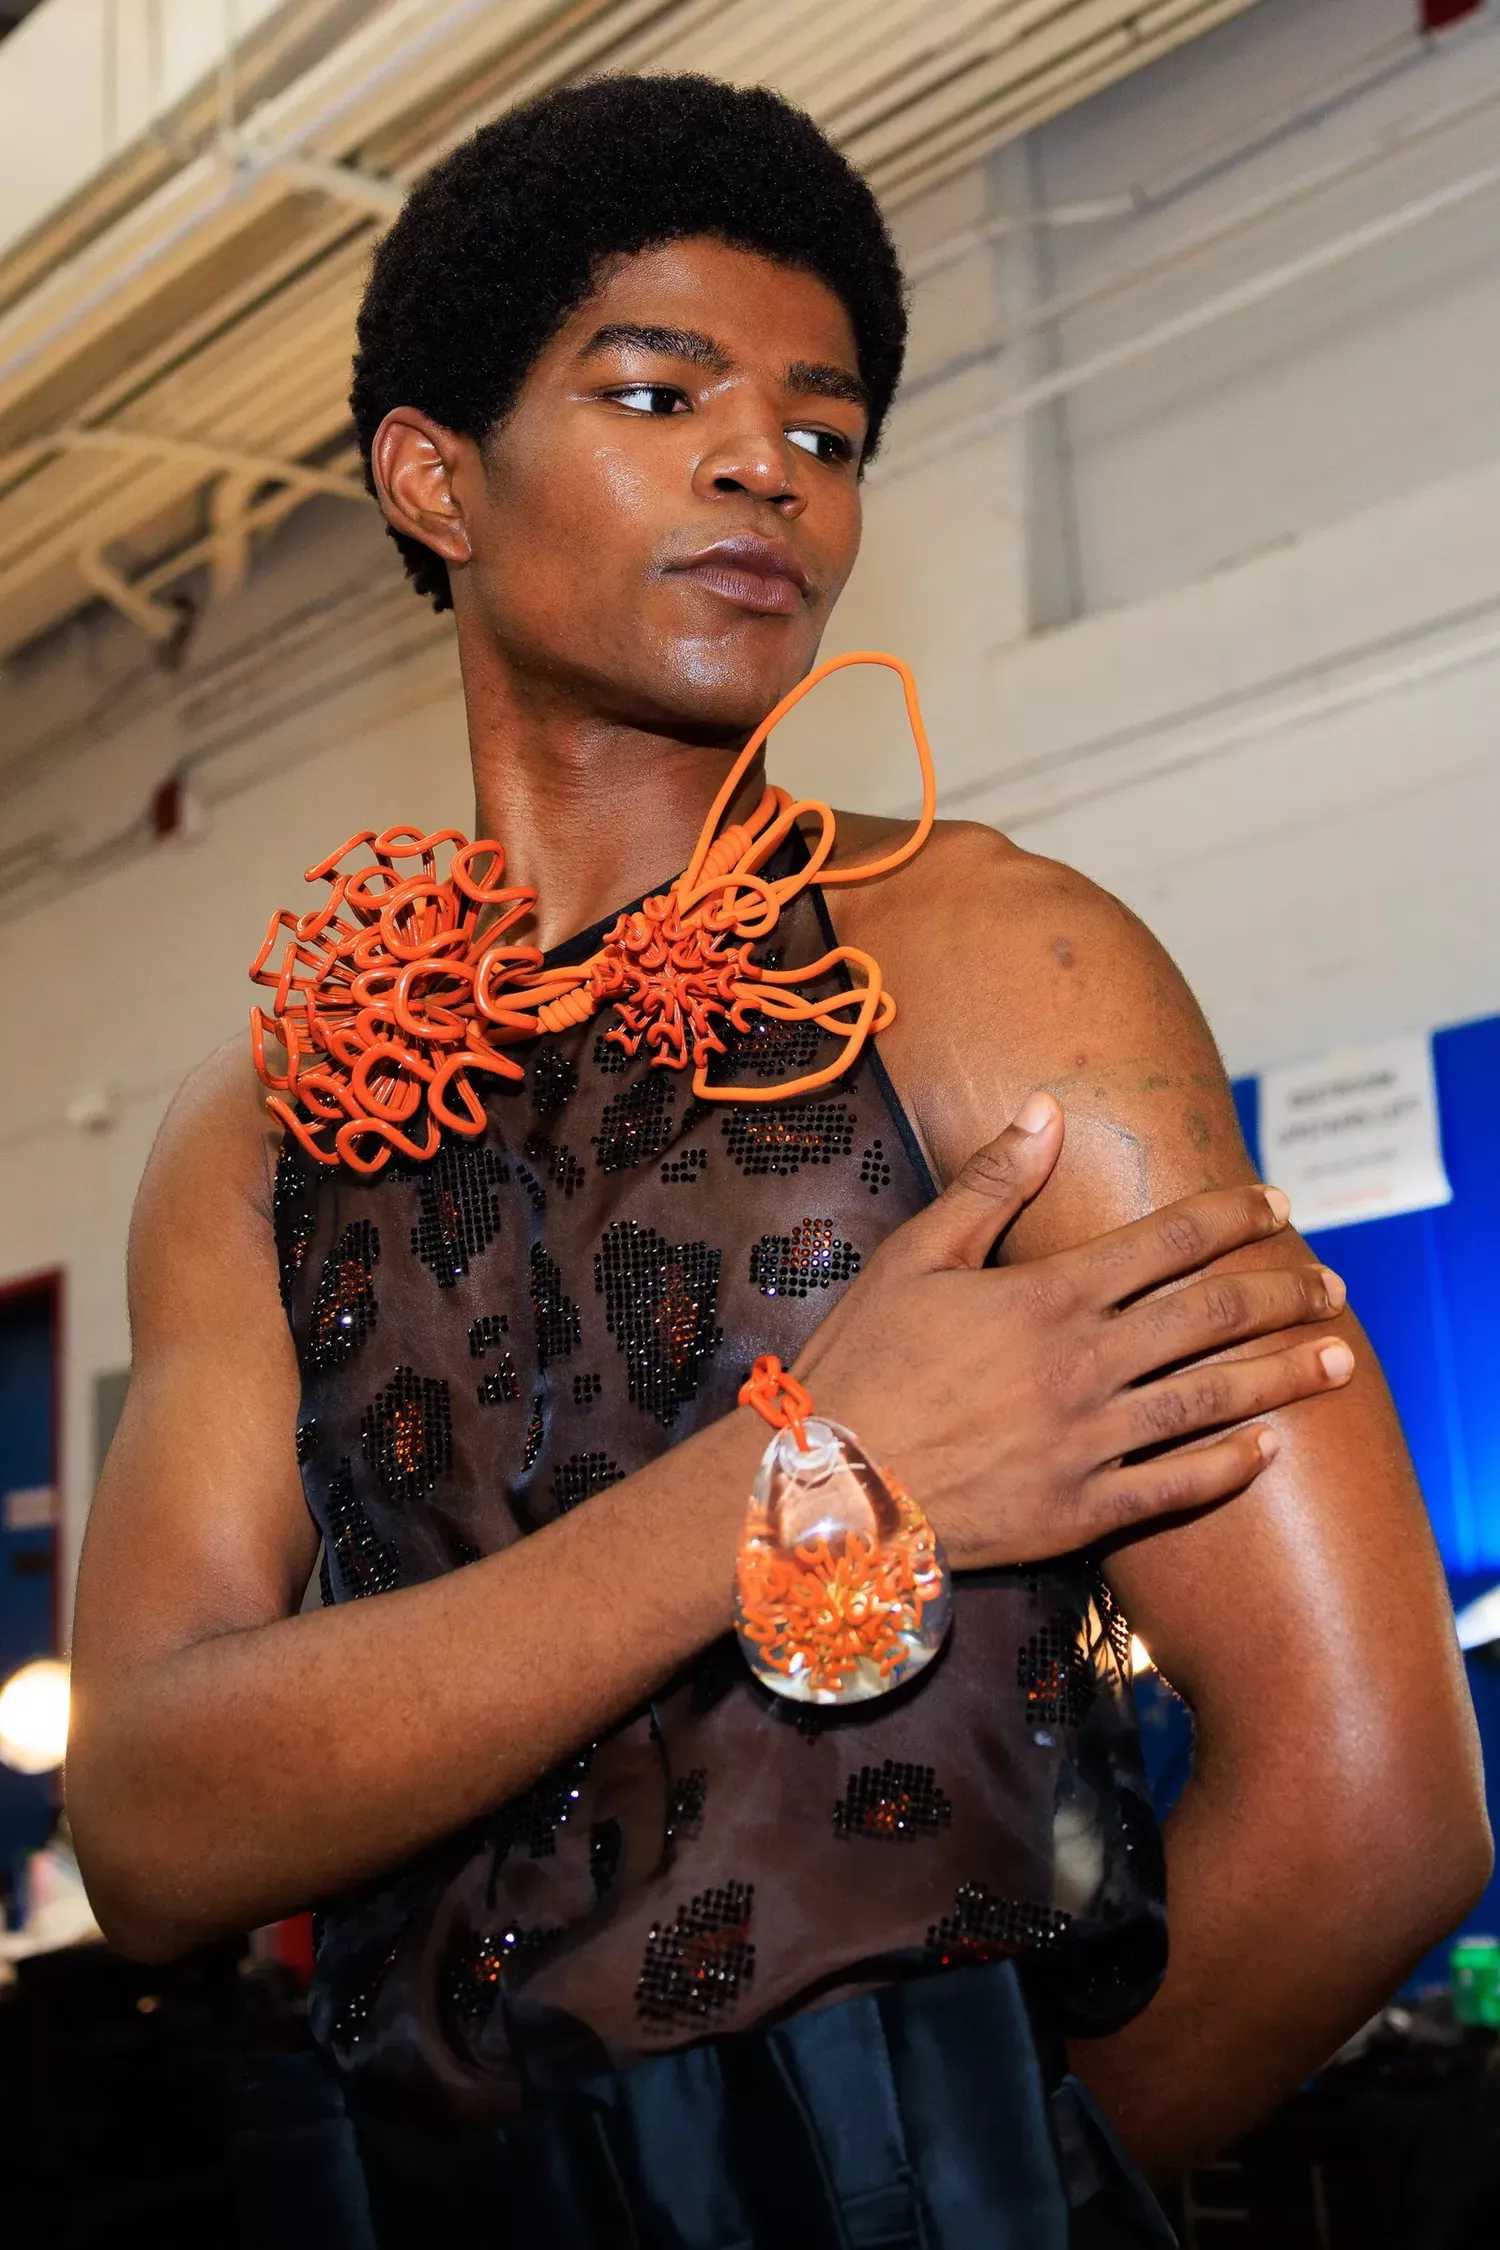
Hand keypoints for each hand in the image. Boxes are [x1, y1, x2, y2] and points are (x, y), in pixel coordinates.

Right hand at [793, 1092, 1352, 1568]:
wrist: (823, 1483)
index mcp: (1048, 1295)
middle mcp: (1082, 1364)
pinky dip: (1227, 1467)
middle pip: (1211, 1316)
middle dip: (1282, 1293)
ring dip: (1282, 1376)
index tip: (1276, 1201)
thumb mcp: (915, 1254)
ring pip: (1211, 1400)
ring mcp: (1086, 1442)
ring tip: (1339, 1361)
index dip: (1232, 1215)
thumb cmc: (861, 1360)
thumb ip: (992, 1183)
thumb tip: (1047, 1108)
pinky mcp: (1077, 1511)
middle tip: (1332, 1285)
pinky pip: (1173, 1488)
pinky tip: (1268, 1450)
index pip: (1169, 1240)